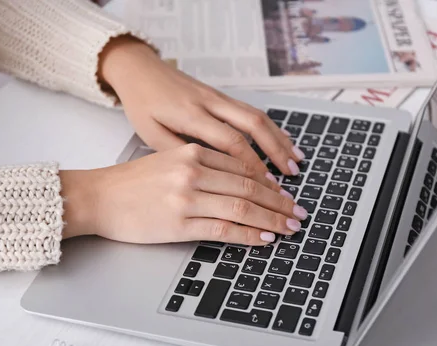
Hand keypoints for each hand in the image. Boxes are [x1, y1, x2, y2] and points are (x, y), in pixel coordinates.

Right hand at [60, 144, 307, 244]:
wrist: (98, 198)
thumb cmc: (131, 182)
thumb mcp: (169, 161)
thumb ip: (203, 167)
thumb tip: (239, 184)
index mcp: (192, 153)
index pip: (244, 168)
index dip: (271, 183)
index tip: (286, 194)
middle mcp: (193, 171)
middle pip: (249, 187)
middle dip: (280, 202)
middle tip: (298, 213)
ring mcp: (187, 198)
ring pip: (242, 207)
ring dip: (272, 219)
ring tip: (289, 228)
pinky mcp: (179, 224)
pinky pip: (223, 229)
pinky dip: (248, 235)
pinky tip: (264, 239)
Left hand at [98, 36, 305, 181]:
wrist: (139, 70)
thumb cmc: (142, 104)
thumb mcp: (150, 134)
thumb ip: (179, 153)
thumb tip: (209, 175)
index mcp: (191, 115)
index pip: (230, 141)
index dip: (252, 164)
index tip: (265, 185)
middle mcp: (210, 103)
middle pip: (253, 124)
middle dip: (276, 151)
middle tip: (292, 174)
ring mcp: (219, 97)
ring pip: (258, 116)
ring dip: (280, 139)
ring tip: (297, 161)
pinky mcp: (222, 96)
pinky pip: (252, 111)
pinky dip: (272, 127)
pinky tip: (284, 140)